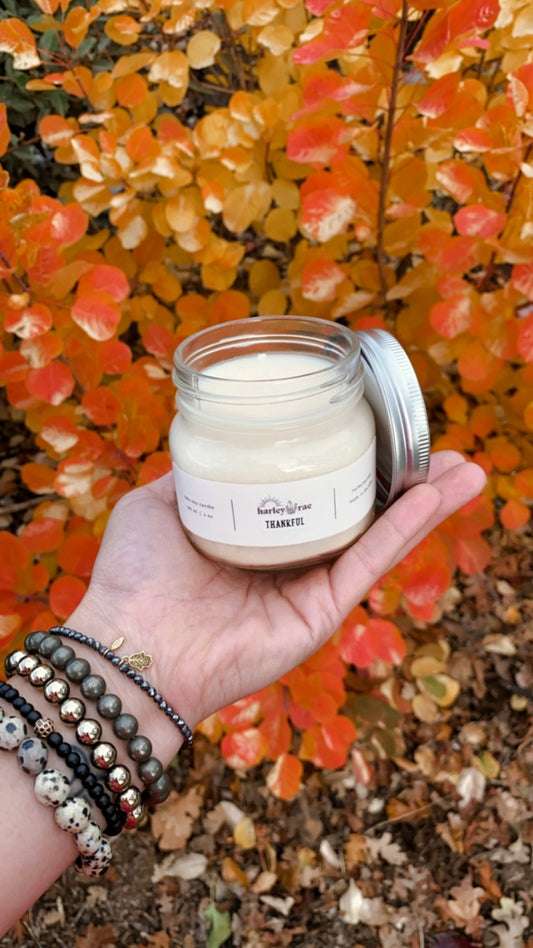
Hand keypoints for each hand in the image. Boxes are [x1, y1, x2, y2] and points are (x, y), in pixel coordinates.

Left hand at [68, 450, 485, 754]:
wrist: (128, 645)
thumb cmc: (132, 578)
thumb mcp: (156, 503)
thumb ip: (193, 474)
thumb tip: (217, 438)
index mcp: (254, 532)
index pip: (312, 492)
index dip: (349, 462)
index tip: (378, 429)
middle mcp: (289, 559)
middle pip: (359, 511)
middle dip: (404, 482)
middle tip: (442, 448)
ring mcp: (308, 587)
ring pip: (377, 536)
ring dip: (426, 502)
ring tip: (467, 470)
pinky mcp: (320, 612)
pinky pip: (368, 564)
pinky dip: (404, 529)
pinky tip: (434, 497)